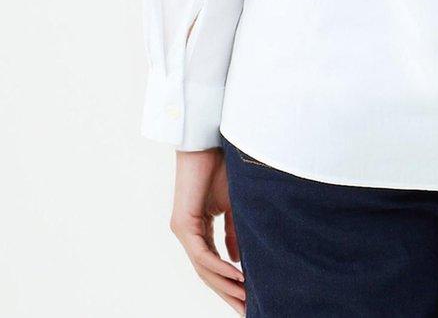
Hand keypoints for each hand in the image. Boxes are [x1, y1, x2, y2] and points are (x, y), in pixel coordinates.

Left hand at [170, 148, 245, 313]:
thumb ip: (234, 234)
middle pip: (208, 273)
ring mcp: (183, 231)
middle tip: (246, 311)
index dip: (231, 283)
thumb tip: (238, 261)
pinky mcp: (182, 225)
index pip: (214, 264)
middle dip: (228, 293)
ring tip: (244, 299)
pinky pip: (202, 254)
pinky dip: (220, 266)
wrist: (207, 143)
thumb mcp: (234, 206)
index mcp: (198, 230)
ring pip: (204, 268)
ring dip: (225, 285)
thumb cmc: (221, 168)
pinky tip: (236, 275)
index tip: (249, 297)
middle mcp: (188, 234)